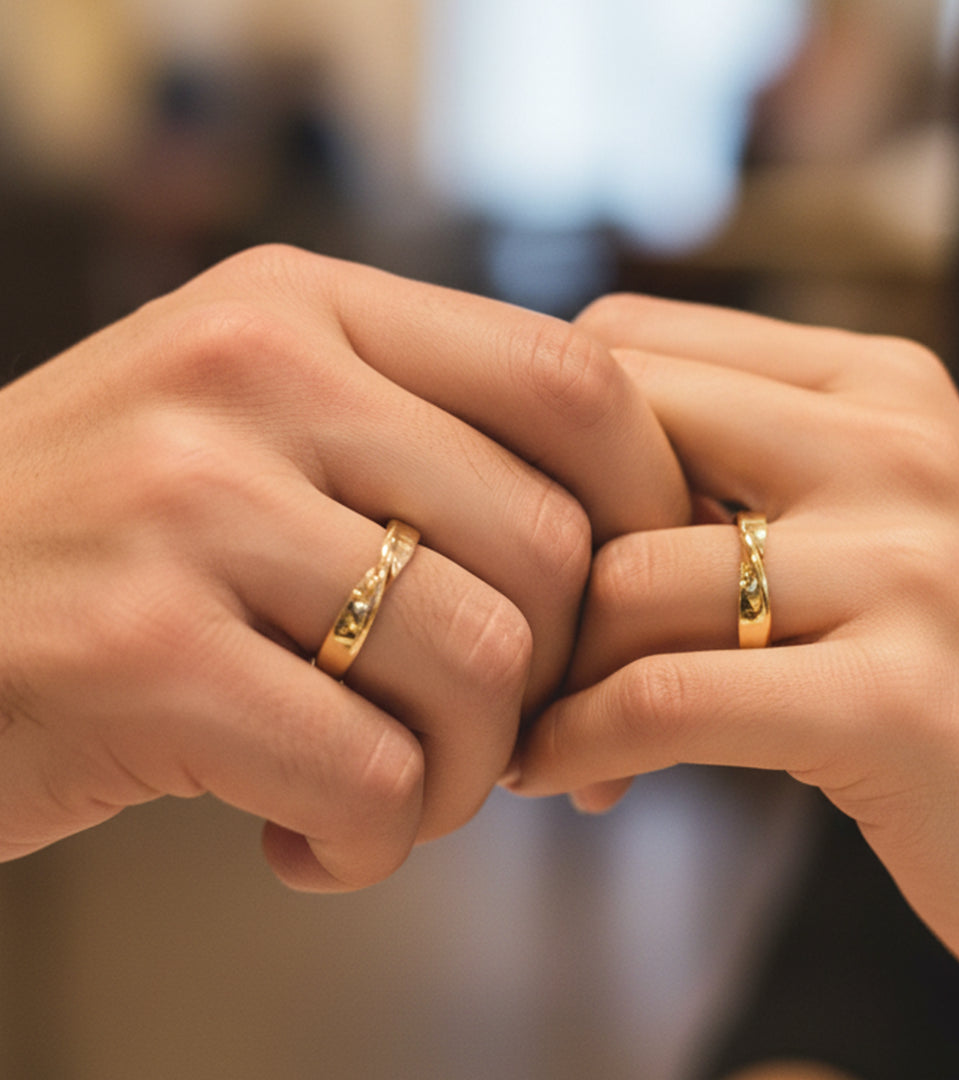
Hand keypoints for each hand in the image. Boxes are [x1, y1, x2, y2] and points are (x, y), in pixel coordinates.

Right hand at [0, 248, 688, 890]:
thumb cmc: (116, 543)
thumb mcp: (263, 435)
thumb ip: (424, 457)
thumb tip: (614, 569)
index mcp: (306, 308)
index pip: (570, 380)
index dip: (645, 503)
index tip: (625, 604)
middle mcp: (254, 372)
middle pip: (546, 546)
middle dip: (546, 684)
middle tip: (477, 737)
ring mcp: (188, 501)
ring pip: (478, 667)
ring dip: (464, 774)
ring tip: (389, 792)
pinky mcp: (138, 646)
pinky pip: (373, 774)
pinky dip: (375, 839)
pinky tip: (307, 838)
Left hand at [509, 294, 958, 1003]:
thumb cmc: (954, 679)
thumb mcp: (866, 534)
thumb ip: (739, 480)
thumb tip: (550, 486)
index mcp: (875, 383)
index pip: (626, 342)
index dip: (536, 444)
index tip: (514, 538)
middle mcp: (894, 446)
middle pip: (610, 441)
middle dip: (535, 549)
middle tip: (510, 635)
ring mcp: (906, 564)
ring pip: (626, 581)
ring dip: (557, 672)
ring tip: (545, 732)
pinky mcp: (896, 696)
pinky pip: (666, 698)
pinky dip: (584, 744)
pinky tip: (566, 780)